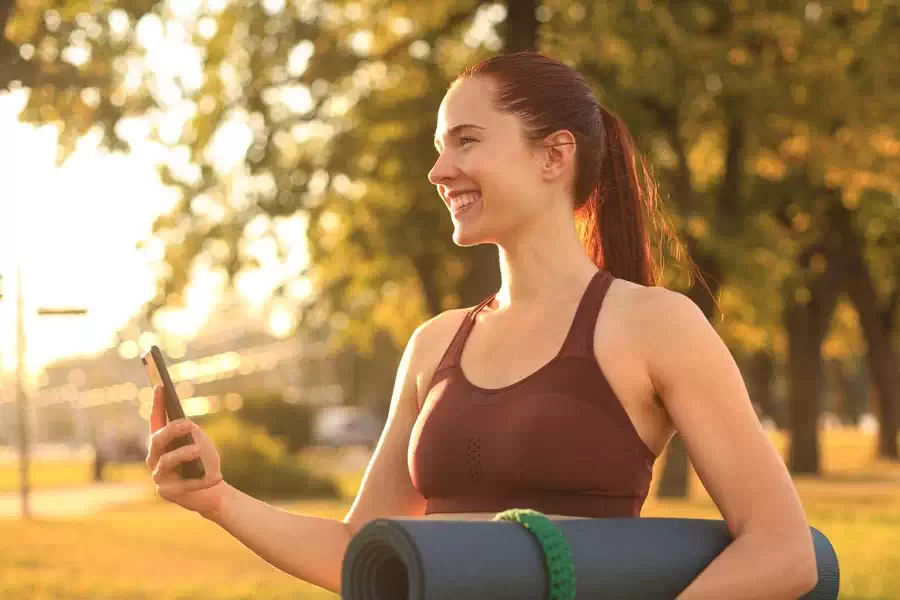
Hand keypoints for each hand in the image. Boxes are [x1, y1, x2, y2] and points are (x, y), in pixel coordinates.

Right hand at [146, 386, 226, 518]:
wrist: (212, 491)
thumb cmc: (204, 462)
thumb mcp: (201, 442)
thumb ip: (191, 432)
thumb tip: (185, 426)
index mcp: (162, 442)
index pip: (157, 419)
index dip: (158, 403)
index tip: (160, 385)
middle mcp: (155, 457)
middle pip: (157, 439)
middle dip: (171, 430)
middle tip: (186, 424)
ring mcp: (159, 475)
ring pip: (166, 461)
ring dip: (183, 454)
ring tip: (197, 449)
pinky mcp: (167, 492)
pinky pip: (184, 484)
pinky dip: (202, 480)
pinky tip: (216, 477)